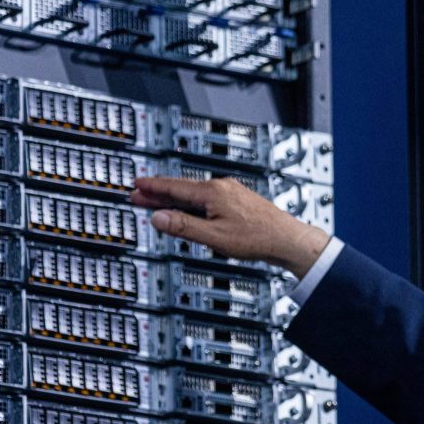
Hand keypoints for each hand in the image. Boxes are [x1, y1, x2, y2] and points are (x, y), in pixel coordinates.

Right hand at [131, 176, 329, 277]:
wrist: (287, 239)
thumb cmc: (257, 237)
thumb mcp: (213, 236)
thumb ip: (183, 226)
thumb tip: (159, 217)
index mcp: (213, 192)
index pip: (174, 187)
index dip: (152, 187)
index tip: (136, 185)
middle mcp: (222, 187)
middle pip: (182, 188)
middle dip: (159, 192)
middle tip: (138, 193)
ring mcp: (231, 193)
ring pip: (195, 194)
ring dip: (175, 198)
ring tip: (158, 202)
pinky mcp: (239, 201)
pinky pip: (207, 199)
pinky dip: (192, 203)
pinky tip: (190, 209)